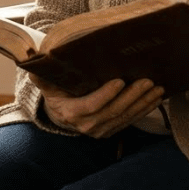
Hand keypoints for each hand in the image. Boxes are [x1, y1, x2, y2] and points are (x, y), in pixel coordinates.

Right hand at [31, 76, 164, 138]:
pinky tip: (156, 98)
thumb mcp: (44, 81)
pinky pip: (130, 120)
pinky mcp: (111, 130)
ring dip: (143, 103)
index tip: (119, 81)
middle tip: (147, 81)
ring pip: (124, 117)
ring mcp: (100, 130)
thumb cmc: (55, 89)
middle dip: (132, 96)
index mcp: (69, 112)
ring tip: (157, 88)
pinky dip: (144, 109)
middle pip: (112, 112)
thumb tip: (31, 59)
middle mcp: (86, 125)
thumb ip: (41, 73)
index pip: (89, 106)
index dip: (105, 96)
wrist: (60, 110)